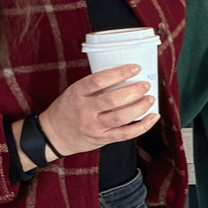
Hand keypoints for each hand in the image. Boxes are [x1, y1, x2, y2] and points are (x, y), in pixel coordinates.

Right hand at [36, 64, 158, 157]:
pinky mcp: (102, 139)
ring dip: (140, 107)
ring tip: (150, 98)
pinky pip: (126, 133)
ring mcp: (94, 126)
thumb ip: (95, 86)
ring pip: (121, 117)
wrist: (53, 135)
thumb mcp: (74, 92)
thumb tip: (126, 75)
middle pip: (113, 100)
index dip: (119, 73)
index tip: (135, 68)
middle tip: (146, 85)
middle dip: (134, 91)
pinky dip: (143, 125)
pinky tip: (153, 116)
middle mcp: (84, 110)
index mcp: (76, 94)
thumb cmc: (68, 109)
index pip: (98, 80)